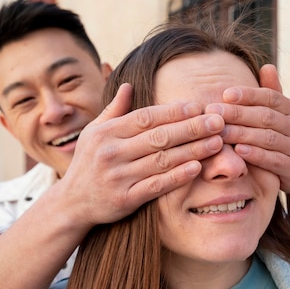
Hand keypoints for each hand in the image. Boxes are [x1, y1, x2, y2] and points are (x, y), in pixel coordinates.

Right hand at [60, 83, 224, 227]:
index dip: (174, 111)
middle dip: (192, 128)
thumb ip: (114, 110)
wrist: (72, 203)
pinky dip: (178, 177)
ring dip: (192, 150)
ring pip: (162, 160)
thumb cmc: (87, 163)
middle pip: (159, 137)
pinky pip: (156, 186)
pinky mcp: (125, 199)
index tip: (198, 106)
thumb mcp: (93, 133)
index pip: (146, 117)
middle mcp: (111, 153)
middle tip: (218, 122)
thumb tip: (129, 85)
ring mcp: (118, 177)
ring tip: (216, 142)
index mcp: (106, 133)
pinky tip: (197, 167)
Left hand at [205, 64, 289, 194]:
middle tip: (213, 113)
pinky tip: (238, 151)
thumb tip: (267, 65)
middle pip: (266, 117)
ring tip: (220, 132)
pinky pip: (273, 160)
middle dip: (238, 114)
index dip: (249, 95)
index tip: (225, 94)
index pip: (270, 97)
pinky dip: (255, 155)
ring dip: (241, 134)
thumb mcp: (282, 117)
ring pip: (267, 138)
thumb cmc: (284, 140)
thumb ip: (273, 95)